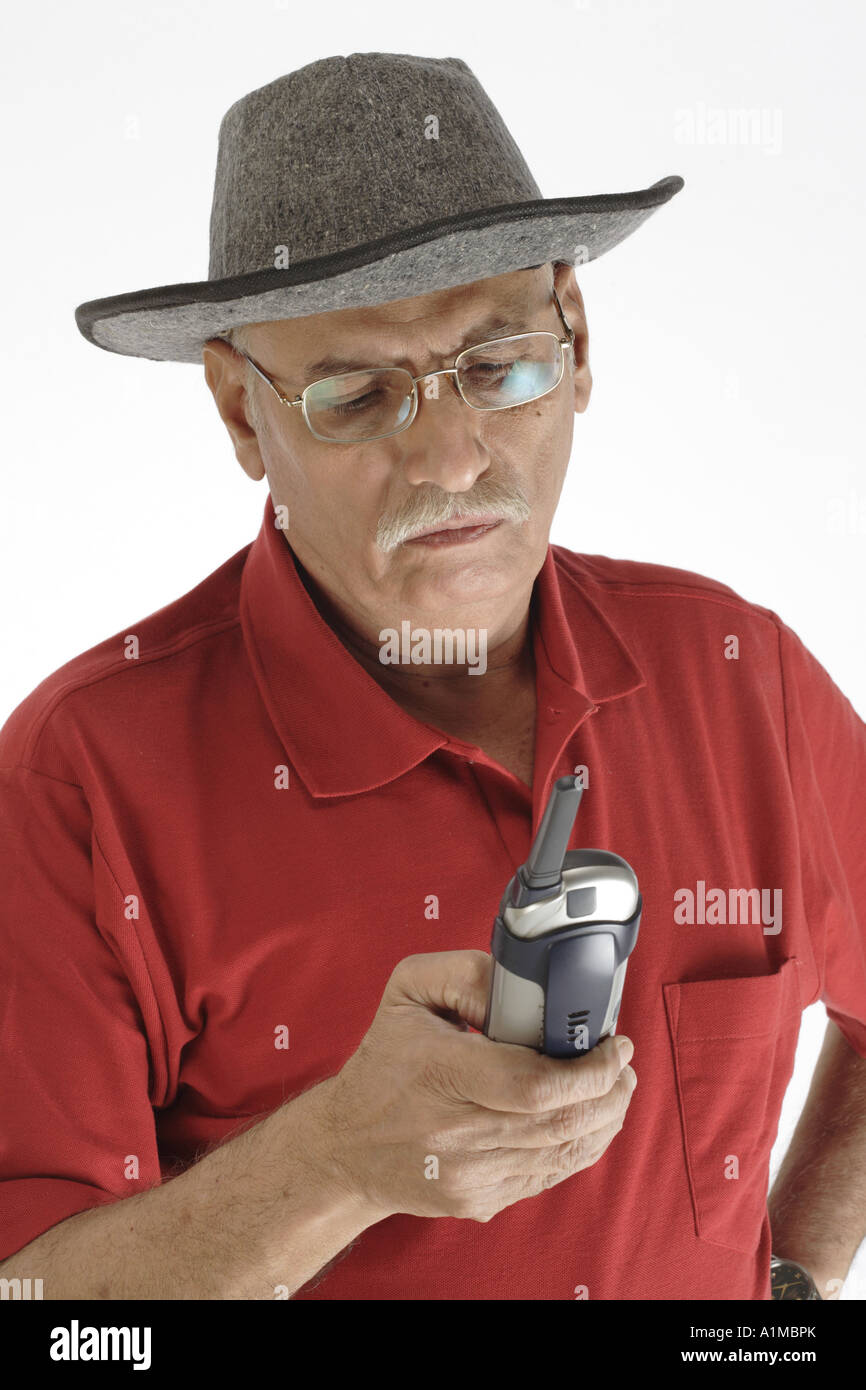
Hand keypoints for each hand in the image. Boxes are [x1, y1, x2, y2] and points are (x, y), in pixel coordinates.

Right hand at [318, 949, 635, 1222]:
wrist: (345, 1147)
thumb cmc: (383, 1064)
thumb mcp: (408, 991)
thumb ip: (466, 972)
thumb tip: (523, 984)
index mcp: (442, 1074)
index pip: (536, 1086)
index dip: (590, 1071)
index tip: (613, 1046)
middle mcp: (457, 1134)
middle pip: (562, 1122)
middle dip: (611, 1092)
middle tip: (623, 1065)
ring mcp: (470, 1177)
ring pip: (565, 1153)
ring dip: (606, 1119)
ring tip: (617, 1089)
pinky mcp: (478, 1201)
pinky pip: (549, 1175)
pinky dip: (580, 1146)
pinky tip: (588, 1119)